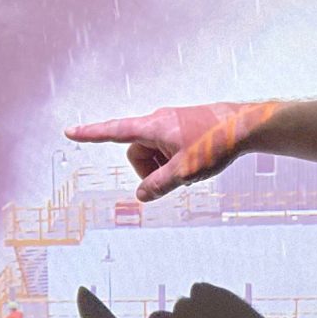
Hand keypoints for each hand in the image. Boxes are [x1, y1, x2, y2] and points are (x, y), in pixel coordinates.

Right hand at [64, 101, 281, 201]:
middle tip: (175, 178)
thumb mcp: (184, 172)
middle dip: (149, 170)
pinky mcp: (183, 128)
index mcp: (152, 127)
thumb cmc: (215, 143)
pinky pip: (167, 149)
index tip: (70, 132)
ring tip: (190, 169)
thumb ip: (158, 186)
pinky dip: (175, 161)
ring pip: (154, 153)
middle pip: (137, 152)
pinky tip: (196, 164)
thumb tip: (141, 196)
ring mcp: (171, 124)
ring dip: (164, 166)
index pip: (114, 131)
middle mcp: (158, 121)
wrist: (245, 126)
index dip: (91, 135)